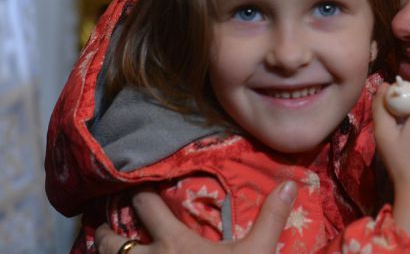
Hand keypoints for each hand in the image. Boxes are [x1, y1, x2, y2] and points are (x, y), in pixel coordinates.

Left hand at [95, 181, 296, 253]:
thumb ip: (271, 218)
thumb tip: (290, 184)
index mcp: (174, 243)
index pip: (146, 204)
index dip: (139, 191)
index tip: (134, 182)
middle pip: (111, 240)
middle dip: (105, 228)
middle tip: (103, 220)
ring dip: (101, 252)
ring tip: (102, 246)